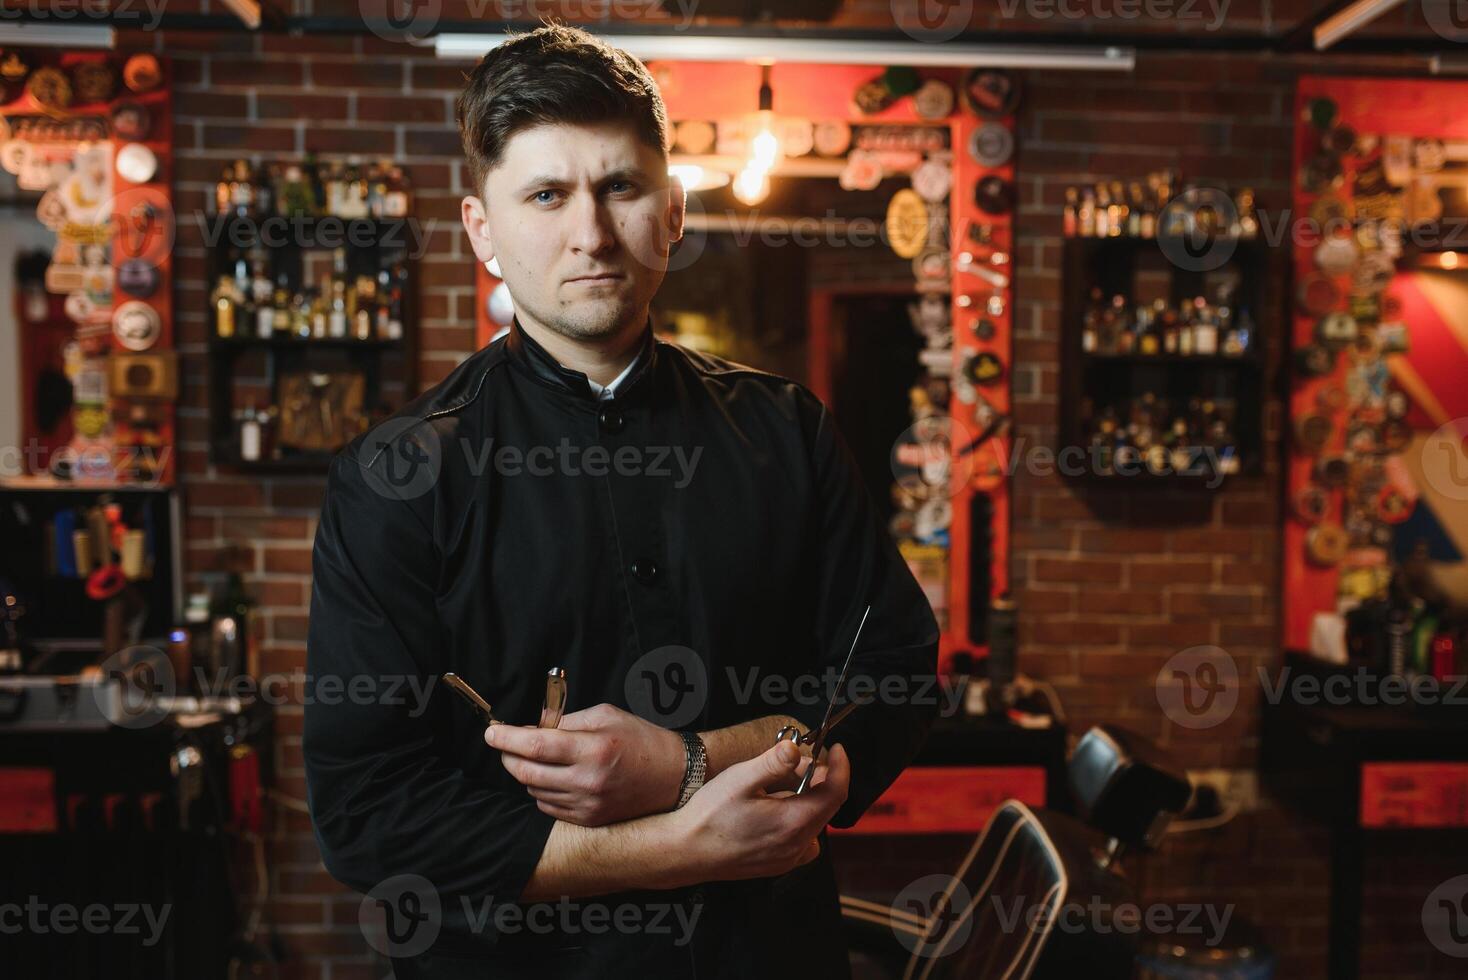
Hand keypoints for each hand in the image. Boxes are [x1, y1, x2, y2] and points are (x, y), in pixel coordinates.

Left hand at [486, 703, 684, 826]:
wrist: (673, 777)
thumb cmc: (641, 740)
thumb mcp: (605, 716)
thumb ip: (566, 721)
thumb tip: (531, 728)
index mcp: (594, 749)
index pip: (535, 745)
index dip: (506, 738)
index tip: (491, 732)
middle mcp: (588, 781)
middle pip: (526, 772)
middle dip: (509, 756)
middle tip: (506, 743)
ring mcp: (588, 805)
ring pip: (533, 791)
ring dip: (527, 773)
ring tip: (543, 758)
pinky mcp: (588, 820)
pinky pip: (547, 807)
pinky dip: (542, 791)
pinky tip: (557, 777)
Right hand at [673, 740, 849, 882]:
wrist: (685, 852)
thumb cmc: (708, 818)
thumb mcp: (740, 779)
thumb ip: (772, 763)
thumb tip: (796, 749)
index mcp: (793, 822)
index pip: (835, 792)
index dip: (841, 767)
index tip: (838, 750)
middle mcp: (796, 845)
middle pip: (826, 806)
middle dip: (817, 779)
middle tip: (794, 762)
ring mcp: (788, 858)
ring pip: (815, 823)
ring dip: (808, 800)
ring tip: (780, 786)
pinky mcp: (778, 865)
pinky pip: (803, 840)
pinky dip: (799, 821)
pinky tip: (777, 812)